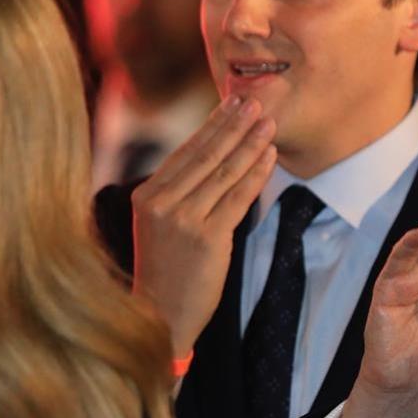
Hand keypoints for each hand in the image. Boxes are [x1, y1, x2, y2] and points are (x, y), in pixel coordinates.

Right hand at [130, 95, 276, 356]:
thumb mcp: (159, 226)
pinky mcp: (207, 238)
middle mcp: (161, 203)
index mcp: (146, 196)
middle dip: (234, 124)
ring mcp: (183, 220)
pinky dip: (256, 174)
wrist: (160, 316)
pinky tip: (270, 156)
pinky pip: (238, 197)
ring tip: (269, 122)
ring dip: (250, 143)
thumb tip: (213, 155)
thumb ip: (178, 193)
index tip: (232, 102)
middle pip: (205, 154)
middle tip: (256, 100)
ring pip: (224, 172)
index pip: (186, 152)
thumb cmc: (166, 271)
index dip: (213, 125)